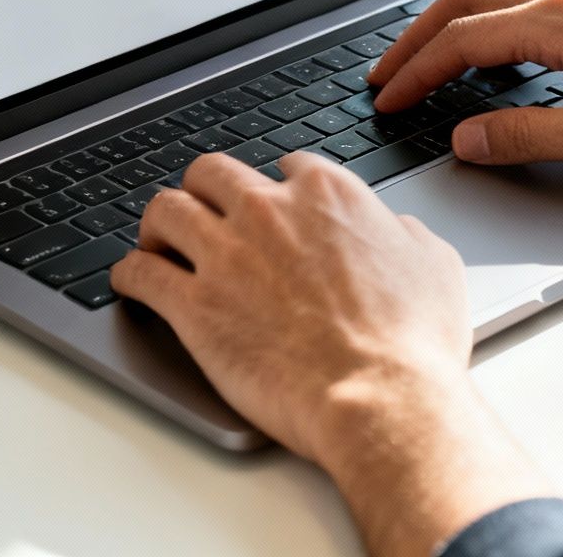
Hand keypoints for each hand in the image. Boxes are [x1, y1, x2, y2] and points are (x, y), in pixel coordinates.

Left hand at [111, 152, 554, 556]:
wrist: (381, 398)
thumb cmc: (413, 343)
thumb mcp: (434, 265)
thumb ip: (404, 234)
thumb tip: (393, 229)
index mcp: (328, 194)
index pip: (286, 164)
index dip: (275, 185)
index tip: (270, 202)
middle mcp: (270, 210)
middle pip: (212, 173)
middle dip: (204, 191)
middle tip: (203, 213)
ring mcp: (226, 254)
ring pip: (165, 209)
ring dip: (157, 224)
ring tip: (156, 242)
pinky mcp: (193, 305)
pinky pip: (139, 272)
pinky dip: (129, 275)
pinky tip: (131, 282)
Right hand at [370, 0, 562, 182]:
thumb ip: (524, 137)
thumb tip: (466, 138)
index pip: (464, 40)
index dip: (416, 71)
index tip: (388, 98)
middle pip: (470, 0)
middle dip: (418, 36)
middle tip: (386, 72)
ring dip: (454, 25)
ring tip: (426, 59)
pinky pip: (531, 2)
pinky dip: (492, 23)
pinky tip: (495, 52)